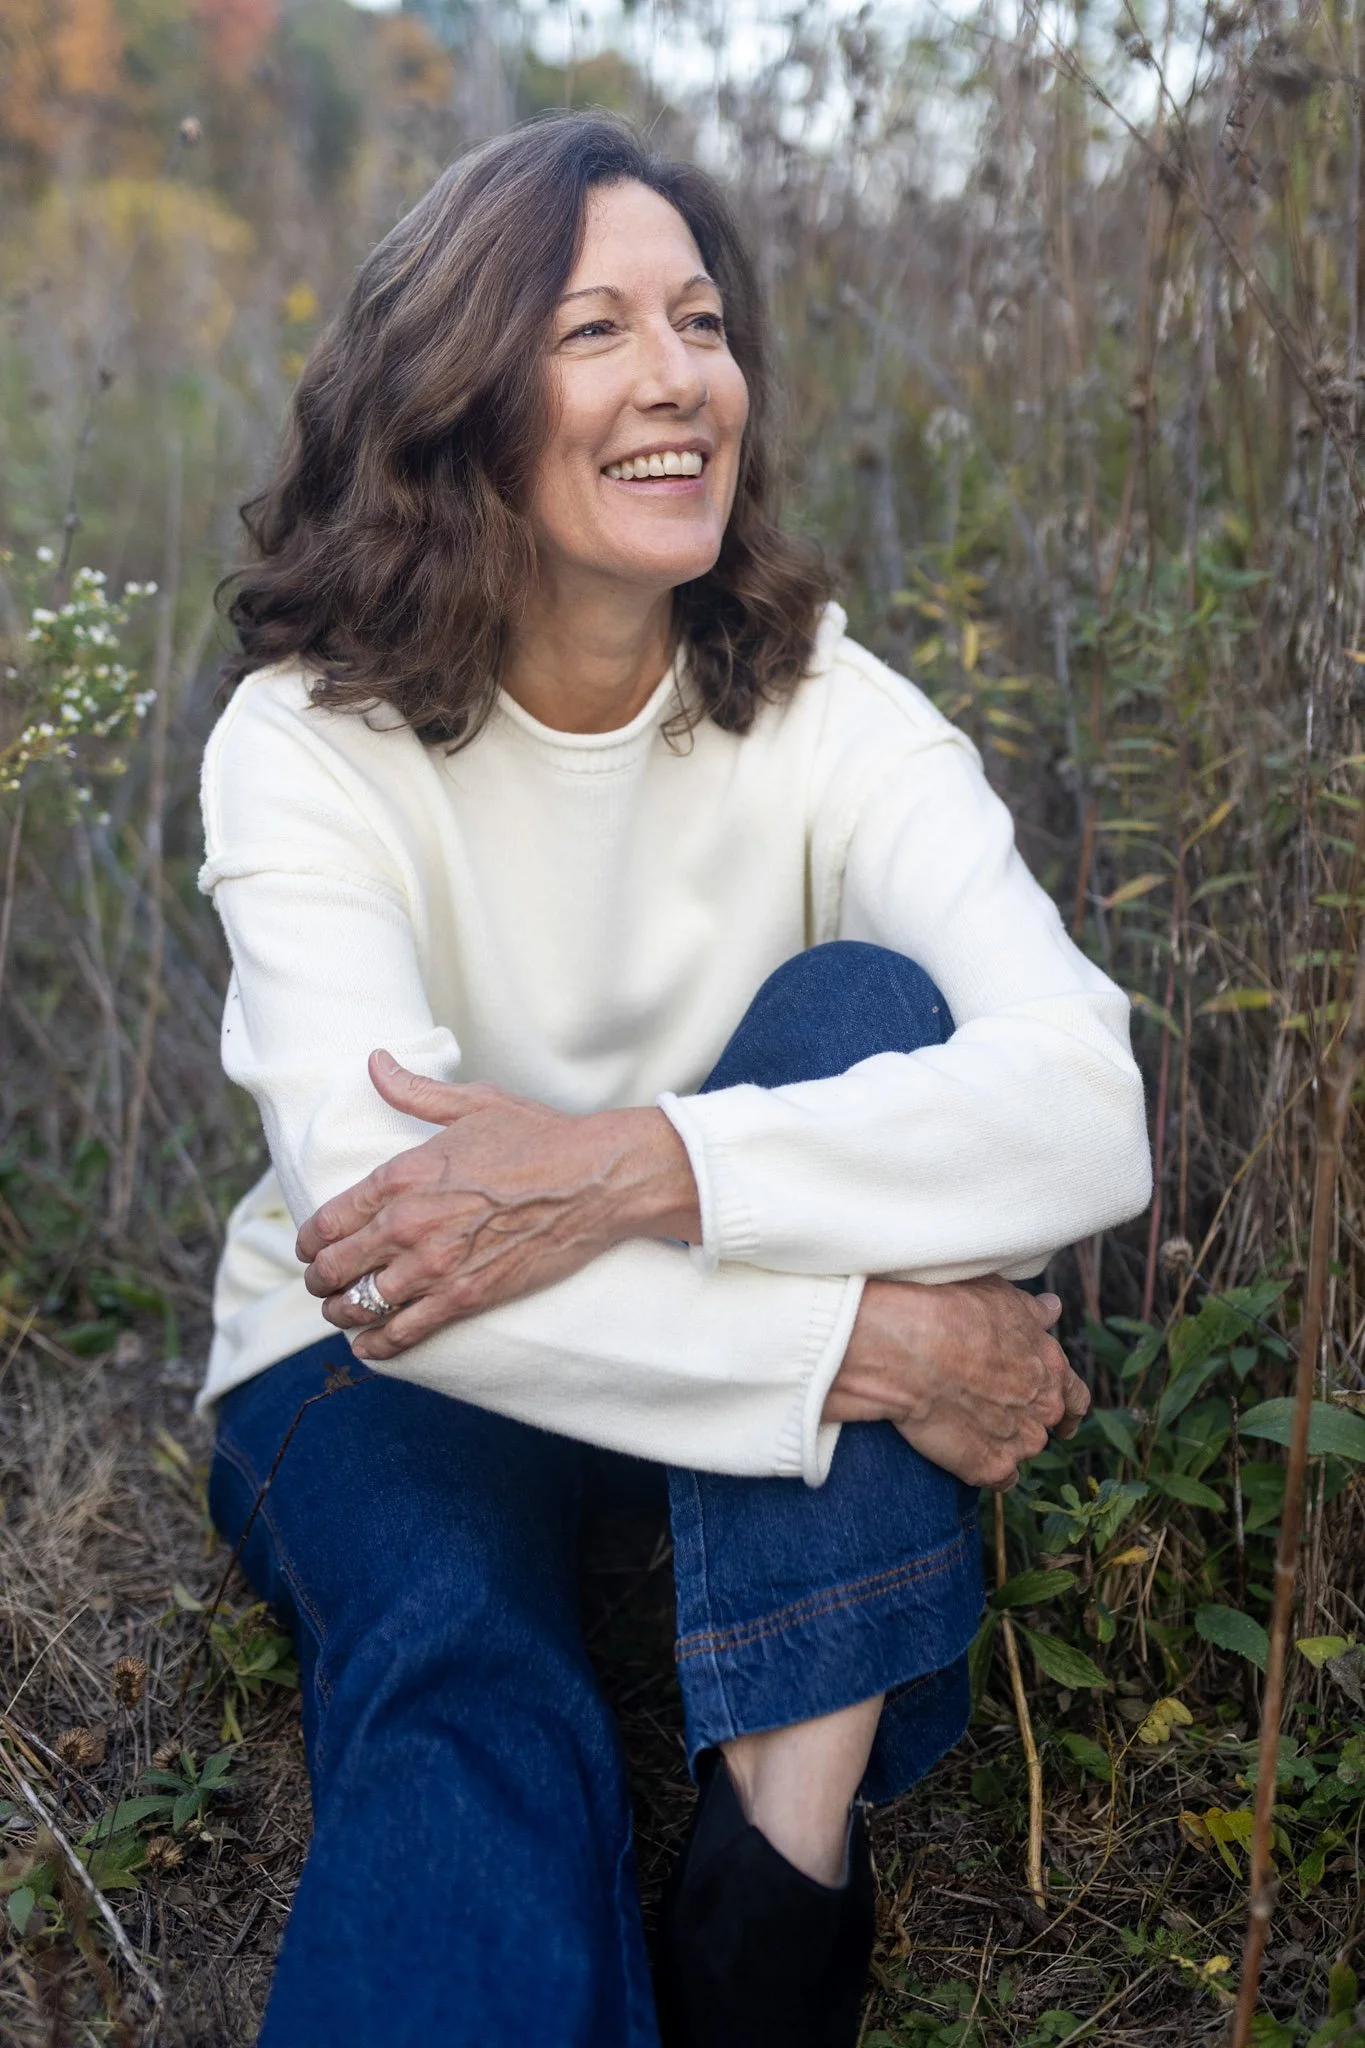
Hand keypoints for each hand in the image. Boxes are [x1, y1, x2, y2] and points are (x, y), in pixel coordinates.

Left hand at [296, 1052, 700, 1360]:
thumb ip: (414, 1090)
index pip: (329, 1220)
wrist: (593, 1180)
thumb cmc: (539, 1136)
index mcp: (402, 1175)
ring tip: (342, 1313)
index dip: (310, 1241)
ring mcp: (436, 1266)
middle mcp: (408, 1224)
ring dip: (343, 1312)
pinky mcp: (466, 1297)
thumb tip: (375, 1063)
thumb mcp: (473, 1102)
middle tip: (321, 1284)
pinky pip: (404, 1332)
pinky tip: (371, 1346)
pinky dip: (380, 1345)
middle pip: (336, 1267)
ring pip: (362, 1303)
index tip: (309, 1248)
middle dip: (320, 1279)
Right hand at [823, 1275, 1087, 1489]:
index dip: (1069, 1406)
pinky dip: (987, 1469)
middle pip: (1047, 1424)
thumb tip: (1053, 1310)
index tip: (1064, 1416)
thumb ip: (1033, 1311)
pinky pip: (999, 1479)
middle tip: (997, 1413)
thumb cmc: (952, 1312)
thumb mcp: (999, 1296)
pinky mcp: (991, 1468)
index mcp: (1052, 1367)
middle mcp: (1044, 1409)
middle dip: (1028, 1420)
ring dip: (1005, 1443)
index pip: (1076, 1396)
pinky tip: (966, 1455)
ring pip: (1022, 1451)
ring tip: (969, 1427)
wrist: (912, 1351)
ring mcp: (1020, 1442)